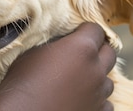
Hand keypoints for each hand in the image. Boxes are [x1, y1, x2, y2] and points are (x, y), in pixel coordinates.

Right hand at [0, 22, 115, 110]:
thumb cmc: (23, 81)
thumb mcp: (33, 52)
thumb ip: (55, 46)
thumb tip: (61, 44)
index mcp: (81, 48)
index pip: (95, 30)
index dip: (85, 30)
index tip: (77, 33)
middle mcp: (95, 69)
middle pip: (109, 53)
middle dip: (98, 50)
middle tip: (81, 53)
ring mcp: (99, 92)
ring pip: (107, 80)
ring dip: (96, 77)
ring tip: (78, 80)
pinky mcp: (98, 110)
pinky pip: (105, 102)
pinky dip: (95, 98)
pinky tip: (80, 98)